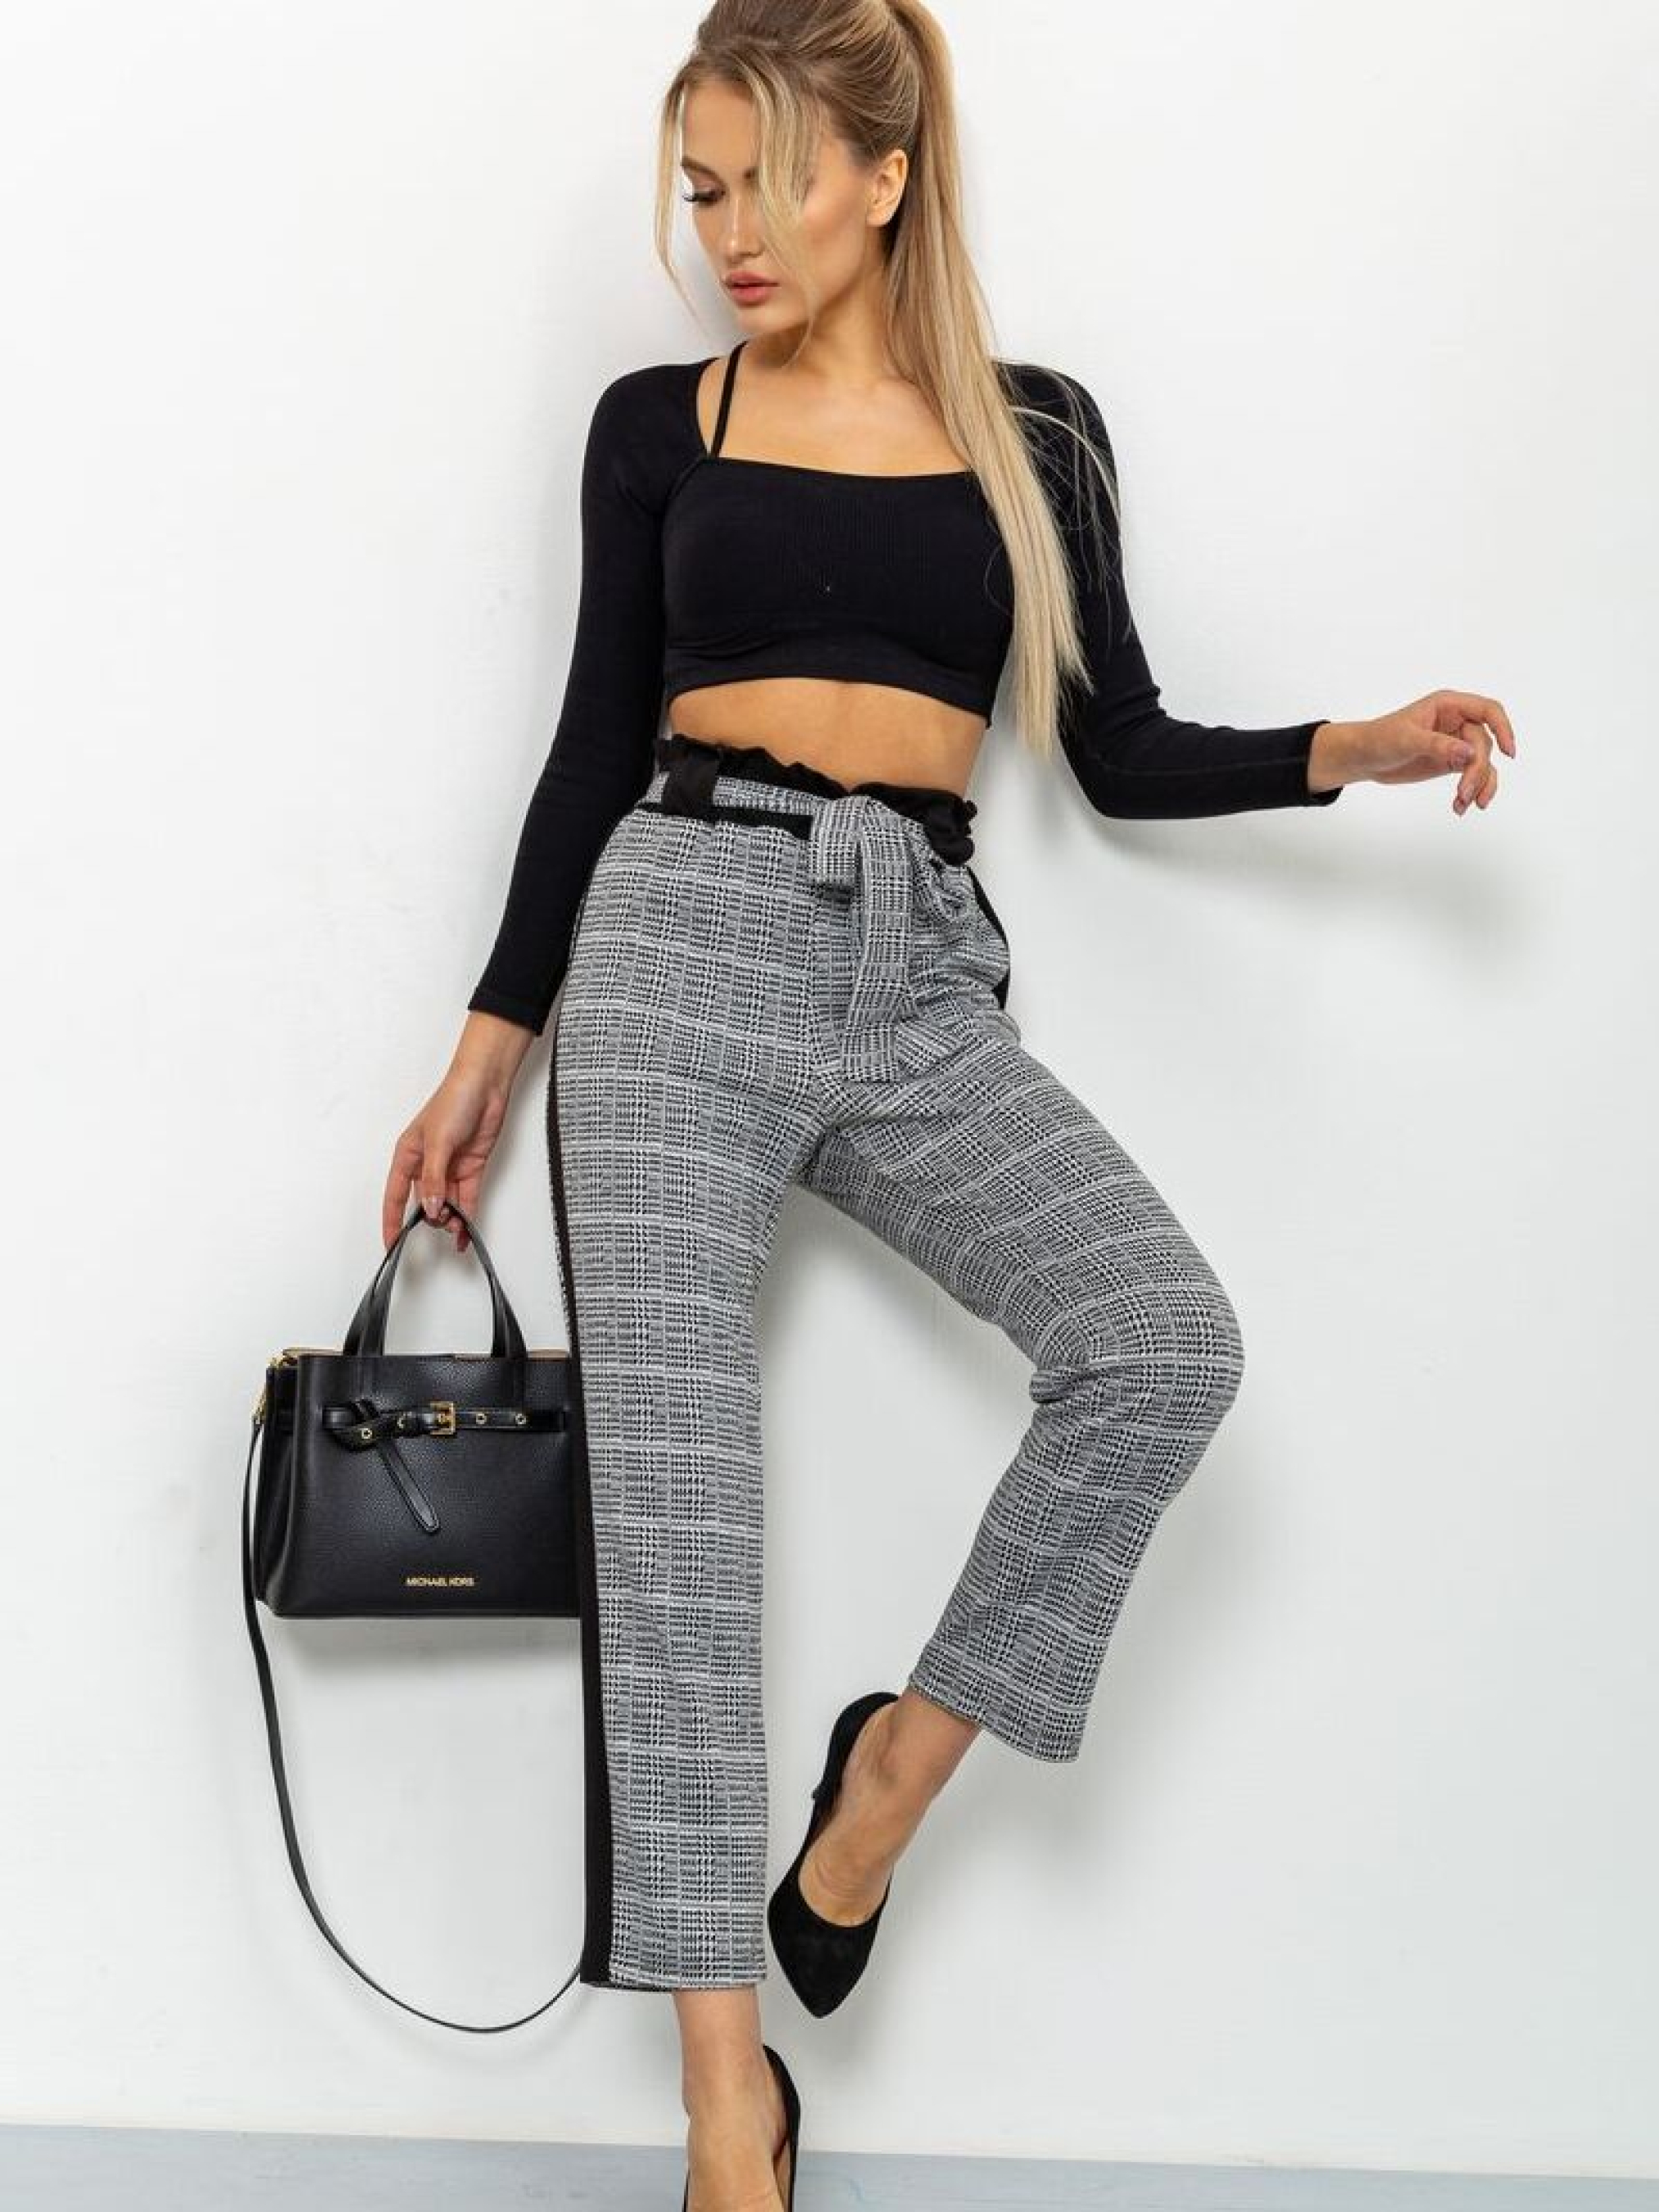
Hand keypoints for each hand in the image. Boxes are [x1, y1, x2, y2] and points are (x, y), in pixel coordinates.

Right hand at [382, 1014, 533, 1254]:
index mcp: (408, 1157)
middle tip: (443, 1222)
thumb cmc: (454, 1101)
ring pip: (446, 1204)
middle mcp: (426, 1165)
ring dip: (451, 1220)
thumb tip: (429, 1207)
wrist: (486, 1086)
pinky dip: (467, 1215)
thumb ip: (433, 1179)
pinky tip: (467, 1231)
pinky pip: (465, 1198)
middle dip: (431, 1219)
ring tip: (459, 1231)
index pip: (394, 1196)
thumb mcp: (438, 1143)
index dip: (391, 1221)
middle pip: (423, 1203)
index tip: (390, 1244)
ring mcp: (449, 1168)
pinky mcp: (470, 1168)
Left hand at [1325, 691, 1517, 813]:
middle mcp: (1457, 721)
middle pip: (1484, 745)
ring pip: (1482, 763)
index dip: (1503, 728)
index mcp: (1449, 705)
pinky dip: (1471, 792)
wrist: (1363, 757)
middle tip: (1464, 793)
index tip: (1508, 753)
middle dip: (1477, 771)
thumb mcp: (1407, 740)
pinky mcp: (1452, 762)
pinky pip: (1472, 775)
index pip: (1488, 711)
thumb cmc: (1380, 738)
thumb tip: (1470, 752)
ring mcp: (1457, 742)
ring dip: (1477, 785)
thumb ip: (1439, 745)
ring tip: (1463, 805)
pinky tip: (1460, 807)